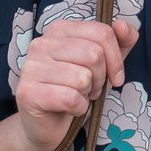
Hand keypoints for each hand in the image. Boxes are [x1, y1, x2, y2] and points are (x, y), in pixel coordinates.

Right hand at [13, 18, 138, 150]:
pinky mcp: (28, 92)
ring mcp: (31, 67)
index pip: (102, 32)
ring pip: (83, 77)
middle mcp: (41, 43)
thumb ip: (119, 42)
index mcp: (59, 30)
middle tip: (91, 89)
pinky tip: (68, 108)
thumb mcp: (105, 64)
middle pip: (94, 54)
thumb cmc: (76, 90)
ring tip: (77, 96)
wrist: (48, 125)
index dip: (116, 59)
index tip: (114, 76)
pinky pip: (70, 98)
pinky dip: (78, 108)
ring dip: (87, 93)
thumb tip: (123, 25)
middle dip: (101, 78)